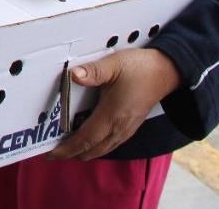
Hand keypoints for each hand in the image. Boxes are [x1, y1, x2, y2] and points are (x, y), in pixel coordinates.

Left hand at [47, 49, 180, 160]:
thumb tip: (74, 76)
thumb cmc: (140, 68)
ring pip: (102, 149)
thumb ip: (93, 71)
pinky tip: (87, 141)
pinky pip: (110, 144)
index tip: (51, 154)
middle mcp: (120, 128)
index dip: (67, 149)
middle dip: (71, 154)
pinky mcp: (130, 127)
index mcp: (113, 115)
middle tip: (52, 154)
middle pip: (92, 149)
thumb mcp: (114, 64)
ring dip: (83, 151)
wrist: (167, 72)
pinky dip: (95, 146)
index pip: (86, 139)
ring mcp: (127, 129)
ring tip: (65, 149)